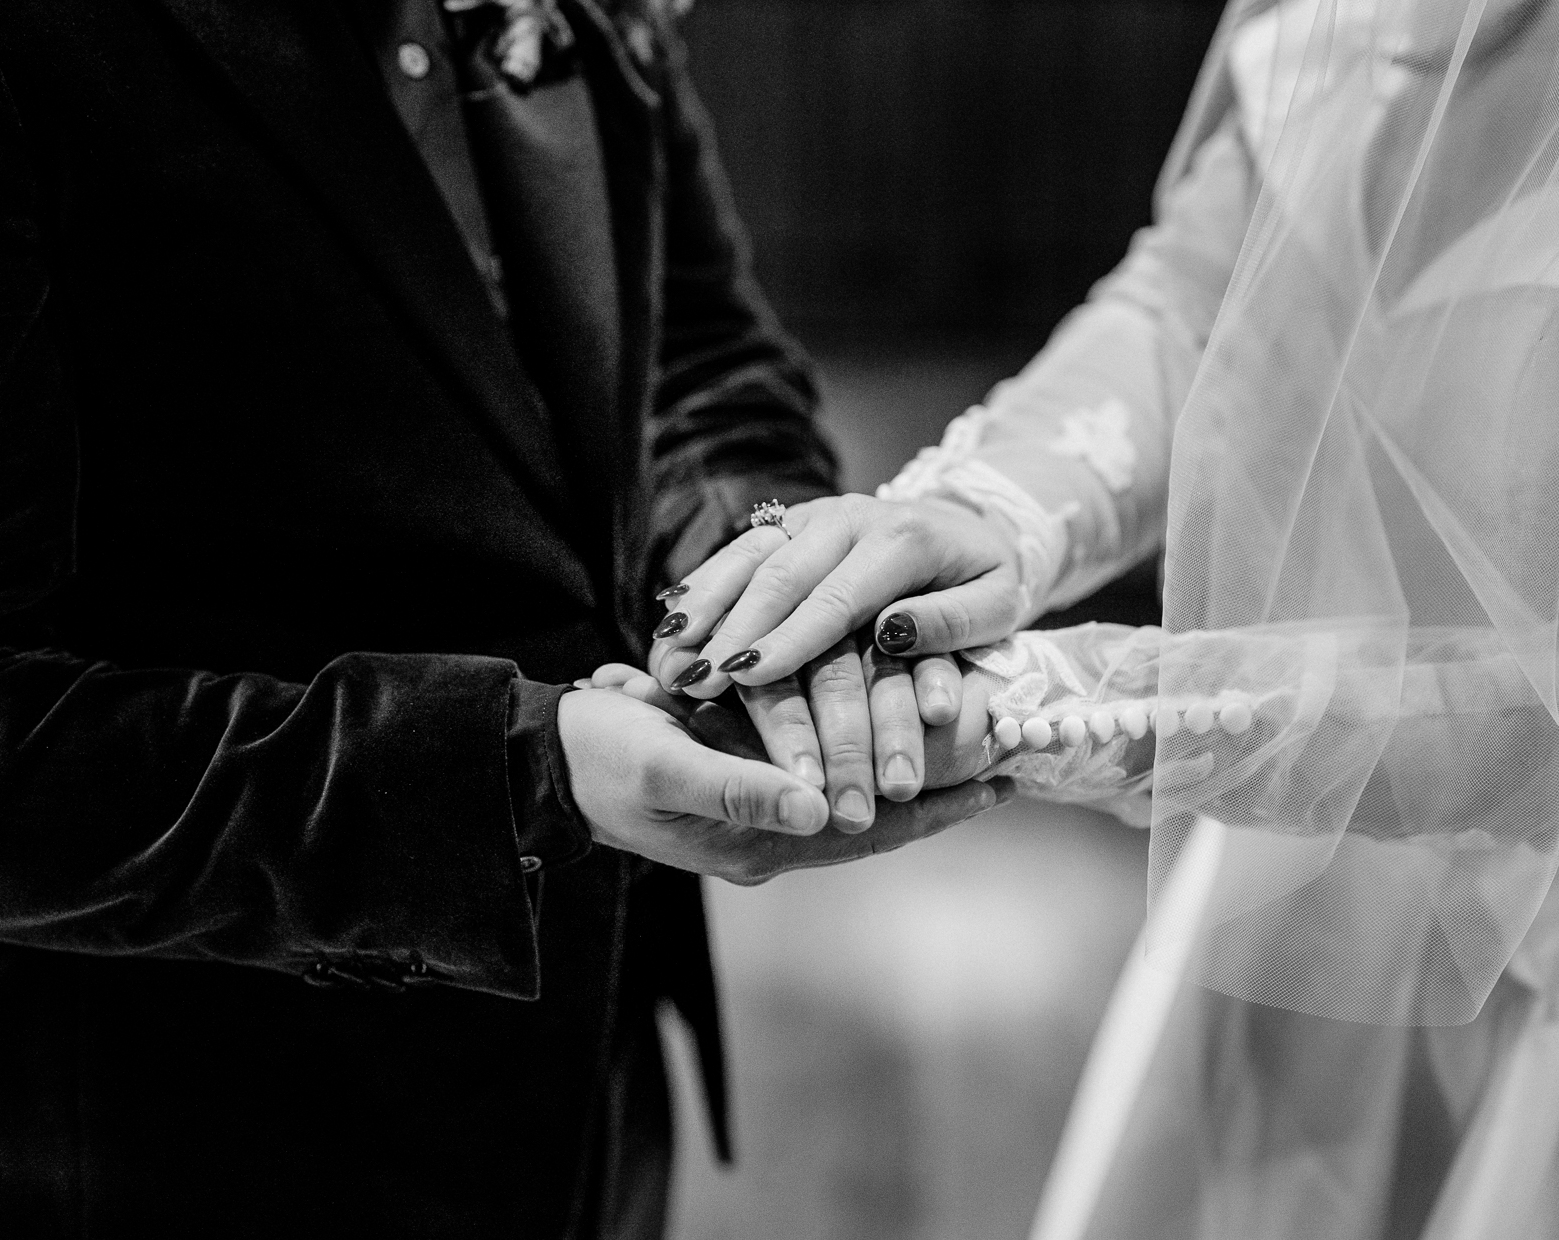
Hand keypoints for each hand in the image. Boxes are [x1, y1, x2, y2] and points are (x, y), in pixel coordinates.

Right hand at [556, 681, 1011, 885]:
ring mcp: (759, 805)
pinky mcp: (747, 771)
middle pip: (875, 819)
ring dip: (908, 766)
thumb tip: (818, 807)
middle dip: (938, 790)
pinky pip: (824, 763)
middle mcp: (769, 835)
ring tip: (973, 734)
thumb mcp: (666, 769)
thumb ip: (740, 789)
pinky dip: (866, 741)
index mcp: (758, 844)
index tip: (1001, 781)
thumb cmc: (602, 760)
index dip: (935, 809)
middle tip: (1009, 755)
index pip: (869, 833)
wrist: (548, 755)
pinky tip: (897, 714)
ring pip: (854, 789)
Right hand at [652, 494, 1022, 696]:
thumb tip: (893, 634)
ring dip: (704, 605)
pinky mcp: (791, 522)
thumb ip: (951, 621)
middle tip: (692, 677)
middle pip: (779, 575)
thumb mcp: (996, 604)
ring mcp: (814, 516)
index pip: (837, 596)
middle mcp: (848, 518)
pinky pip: (740, 552)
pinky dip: (703, 587)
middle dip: (732, 628)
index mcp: (901, 538)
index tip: (748, 675)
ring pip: (748, 557)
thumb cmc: (988, 581)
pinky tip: (671, 623)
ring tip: (667, 653)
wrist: (974, 526)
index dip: (790, 638)